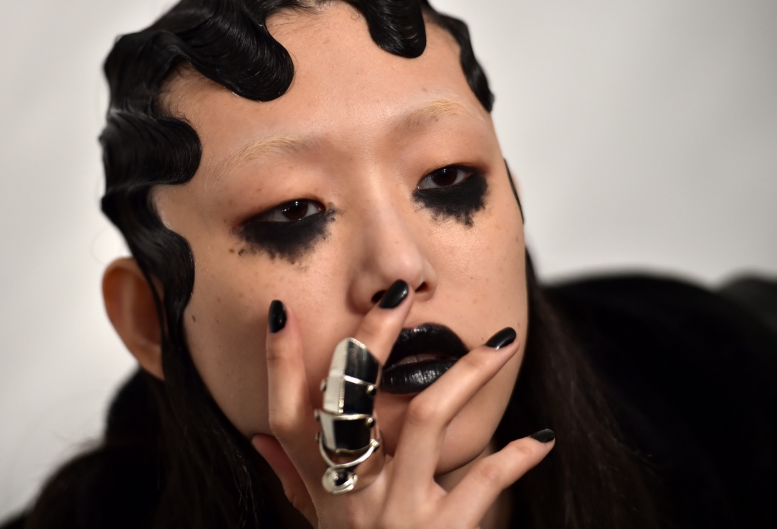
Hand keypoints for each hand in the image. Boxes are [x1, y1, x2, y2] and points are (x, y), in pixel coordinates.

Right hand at [253, 288, 553, 527]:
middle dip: (371, 339)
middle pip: (351, 399)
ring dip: (467, 374)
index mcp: (317, 485)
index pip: (284, 415)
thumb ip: (290, 476)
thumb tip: (259, 436)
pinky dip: (515, 457)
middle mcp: (350, 492)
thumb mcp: (316, 520)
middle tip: (399, 293)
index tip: (279, 310)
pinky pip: (484, 481)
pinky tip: (541, 438)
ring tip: (502, 343)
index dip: (277, 363)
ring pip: (425, 418)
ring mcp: (397, 509)